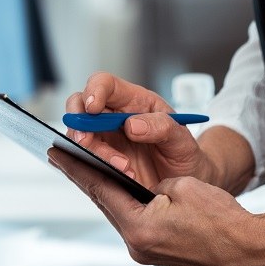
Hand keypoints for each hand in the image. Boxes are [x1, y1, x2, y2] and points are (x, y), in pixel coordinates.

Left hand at [48, 149, 264, 265]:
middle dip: (84, 175)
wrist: (245, 246)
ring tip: (84, 163)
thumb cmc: (220, 217)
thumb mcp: (182, 186)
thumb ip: (152, 183)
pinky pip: (132, 216)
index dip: (77, 167)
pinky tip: (117, 183)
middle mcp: (137, 243)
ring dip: (103, 185)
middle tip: (61, 153)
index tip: (56, 152)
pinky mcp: (156, 247)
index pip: (101, 189)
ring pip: (117, 208)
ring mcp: (146, 248)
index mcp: (140, 227)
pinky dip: (122, 197)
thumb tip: (139, 183)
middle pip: (104, 201)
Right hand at [64, 72, 213, 189]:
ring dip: (93, 152)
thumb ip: (162, 127)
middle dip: (79, 122)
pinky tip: (117, 176)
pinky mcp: (101, 162)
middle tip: (87, 141)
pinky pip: (83, 161)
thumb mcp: (181, 138)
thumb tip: (131, 125)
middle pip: (80, 106)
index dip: (94, 90)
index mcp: (134, 101)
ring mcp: (105, 140)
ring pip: (80, 136)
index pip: (105, 84)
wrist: (185, 181)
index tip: (93, 108)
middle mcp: (114, 117)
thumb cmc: (182, 153)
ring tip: (124, 168)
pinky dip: (93, 168)